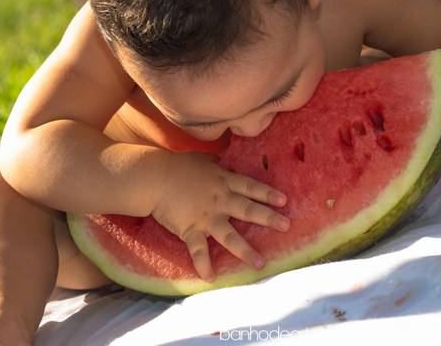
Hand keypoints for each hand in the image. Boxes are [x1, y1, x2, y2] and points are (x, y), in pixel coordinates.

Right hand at [151, 151, 290, 282]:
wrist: (154, 177)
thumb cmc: (176, 165)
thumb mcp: (202, 161)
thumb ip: (215, 166)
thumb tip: (221, 162)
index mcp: (223, 181)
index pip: (250, 187)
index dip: (267, 194)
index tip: (284, 201)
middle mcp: (219, 200)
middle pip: (248, 210)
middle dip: (269, 218)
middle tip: (286, 226)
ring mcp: (206, 217)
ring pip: (230, 236)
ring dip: (245, 251)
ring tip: (260, 263)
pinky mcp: (190, 229)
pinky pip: (199, 250)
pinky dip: (203, 264)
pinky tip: (210, 278)